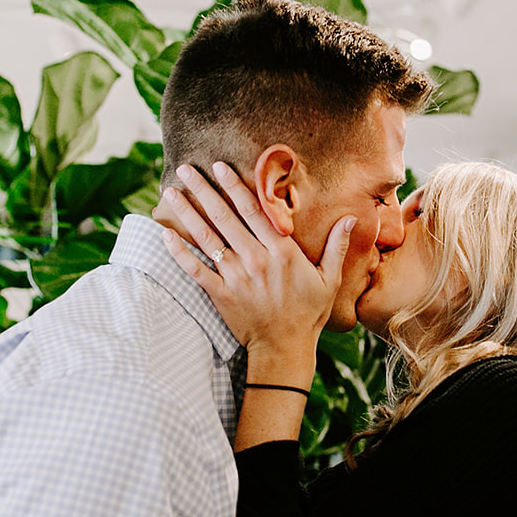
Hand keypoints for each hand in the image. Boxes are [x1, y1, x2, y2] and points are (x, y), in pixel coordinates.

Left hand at [161, 162, 353, 358]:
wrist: (285, 348)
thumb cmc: (309, 313)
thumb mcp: (329, 278)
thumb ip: (337, 246)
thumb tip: (352, 217)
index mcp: (281, 251)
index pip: (253, 211)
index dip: (235, 186)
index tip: (219, 167)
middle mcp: (255, 259)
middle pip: (224, 217)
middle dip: (204, 190)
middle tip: (185, 169)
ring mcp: (235, 277)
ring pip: (206, 238)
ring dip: (187, 213)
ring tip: (170, 193)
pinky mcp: (219, 294)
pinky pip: (195, 269)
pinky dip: (179, 252)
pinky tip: (165, 234)